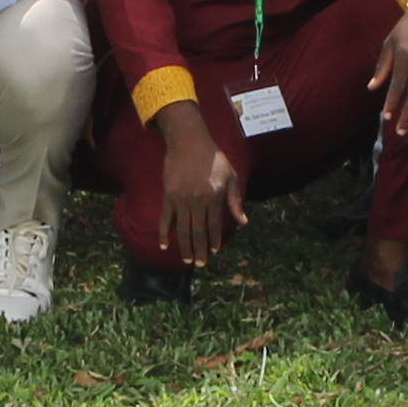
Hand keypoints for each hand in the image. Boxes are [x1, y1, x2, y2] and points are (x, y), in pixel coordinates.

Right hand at [152, 105, 249, 262]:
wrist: (189, 142)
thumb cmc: (213, 159)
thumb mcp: (231, 176)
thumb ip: (235, 200)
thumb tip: (243, 221)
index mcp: (214, 197)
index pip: (214, 225)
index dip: (214, 240)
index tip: (213, 251)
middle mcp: (198, 201)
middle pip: (198, 232)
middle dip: (199, 250)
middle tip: (200, 264)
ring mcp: (181, 200)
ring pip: (183, 229)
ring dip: (185, 247)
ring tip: (187, 260)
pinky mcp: (168, 196)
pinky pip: (165, 219)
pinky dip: (164, 233)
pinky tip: (164, 246)